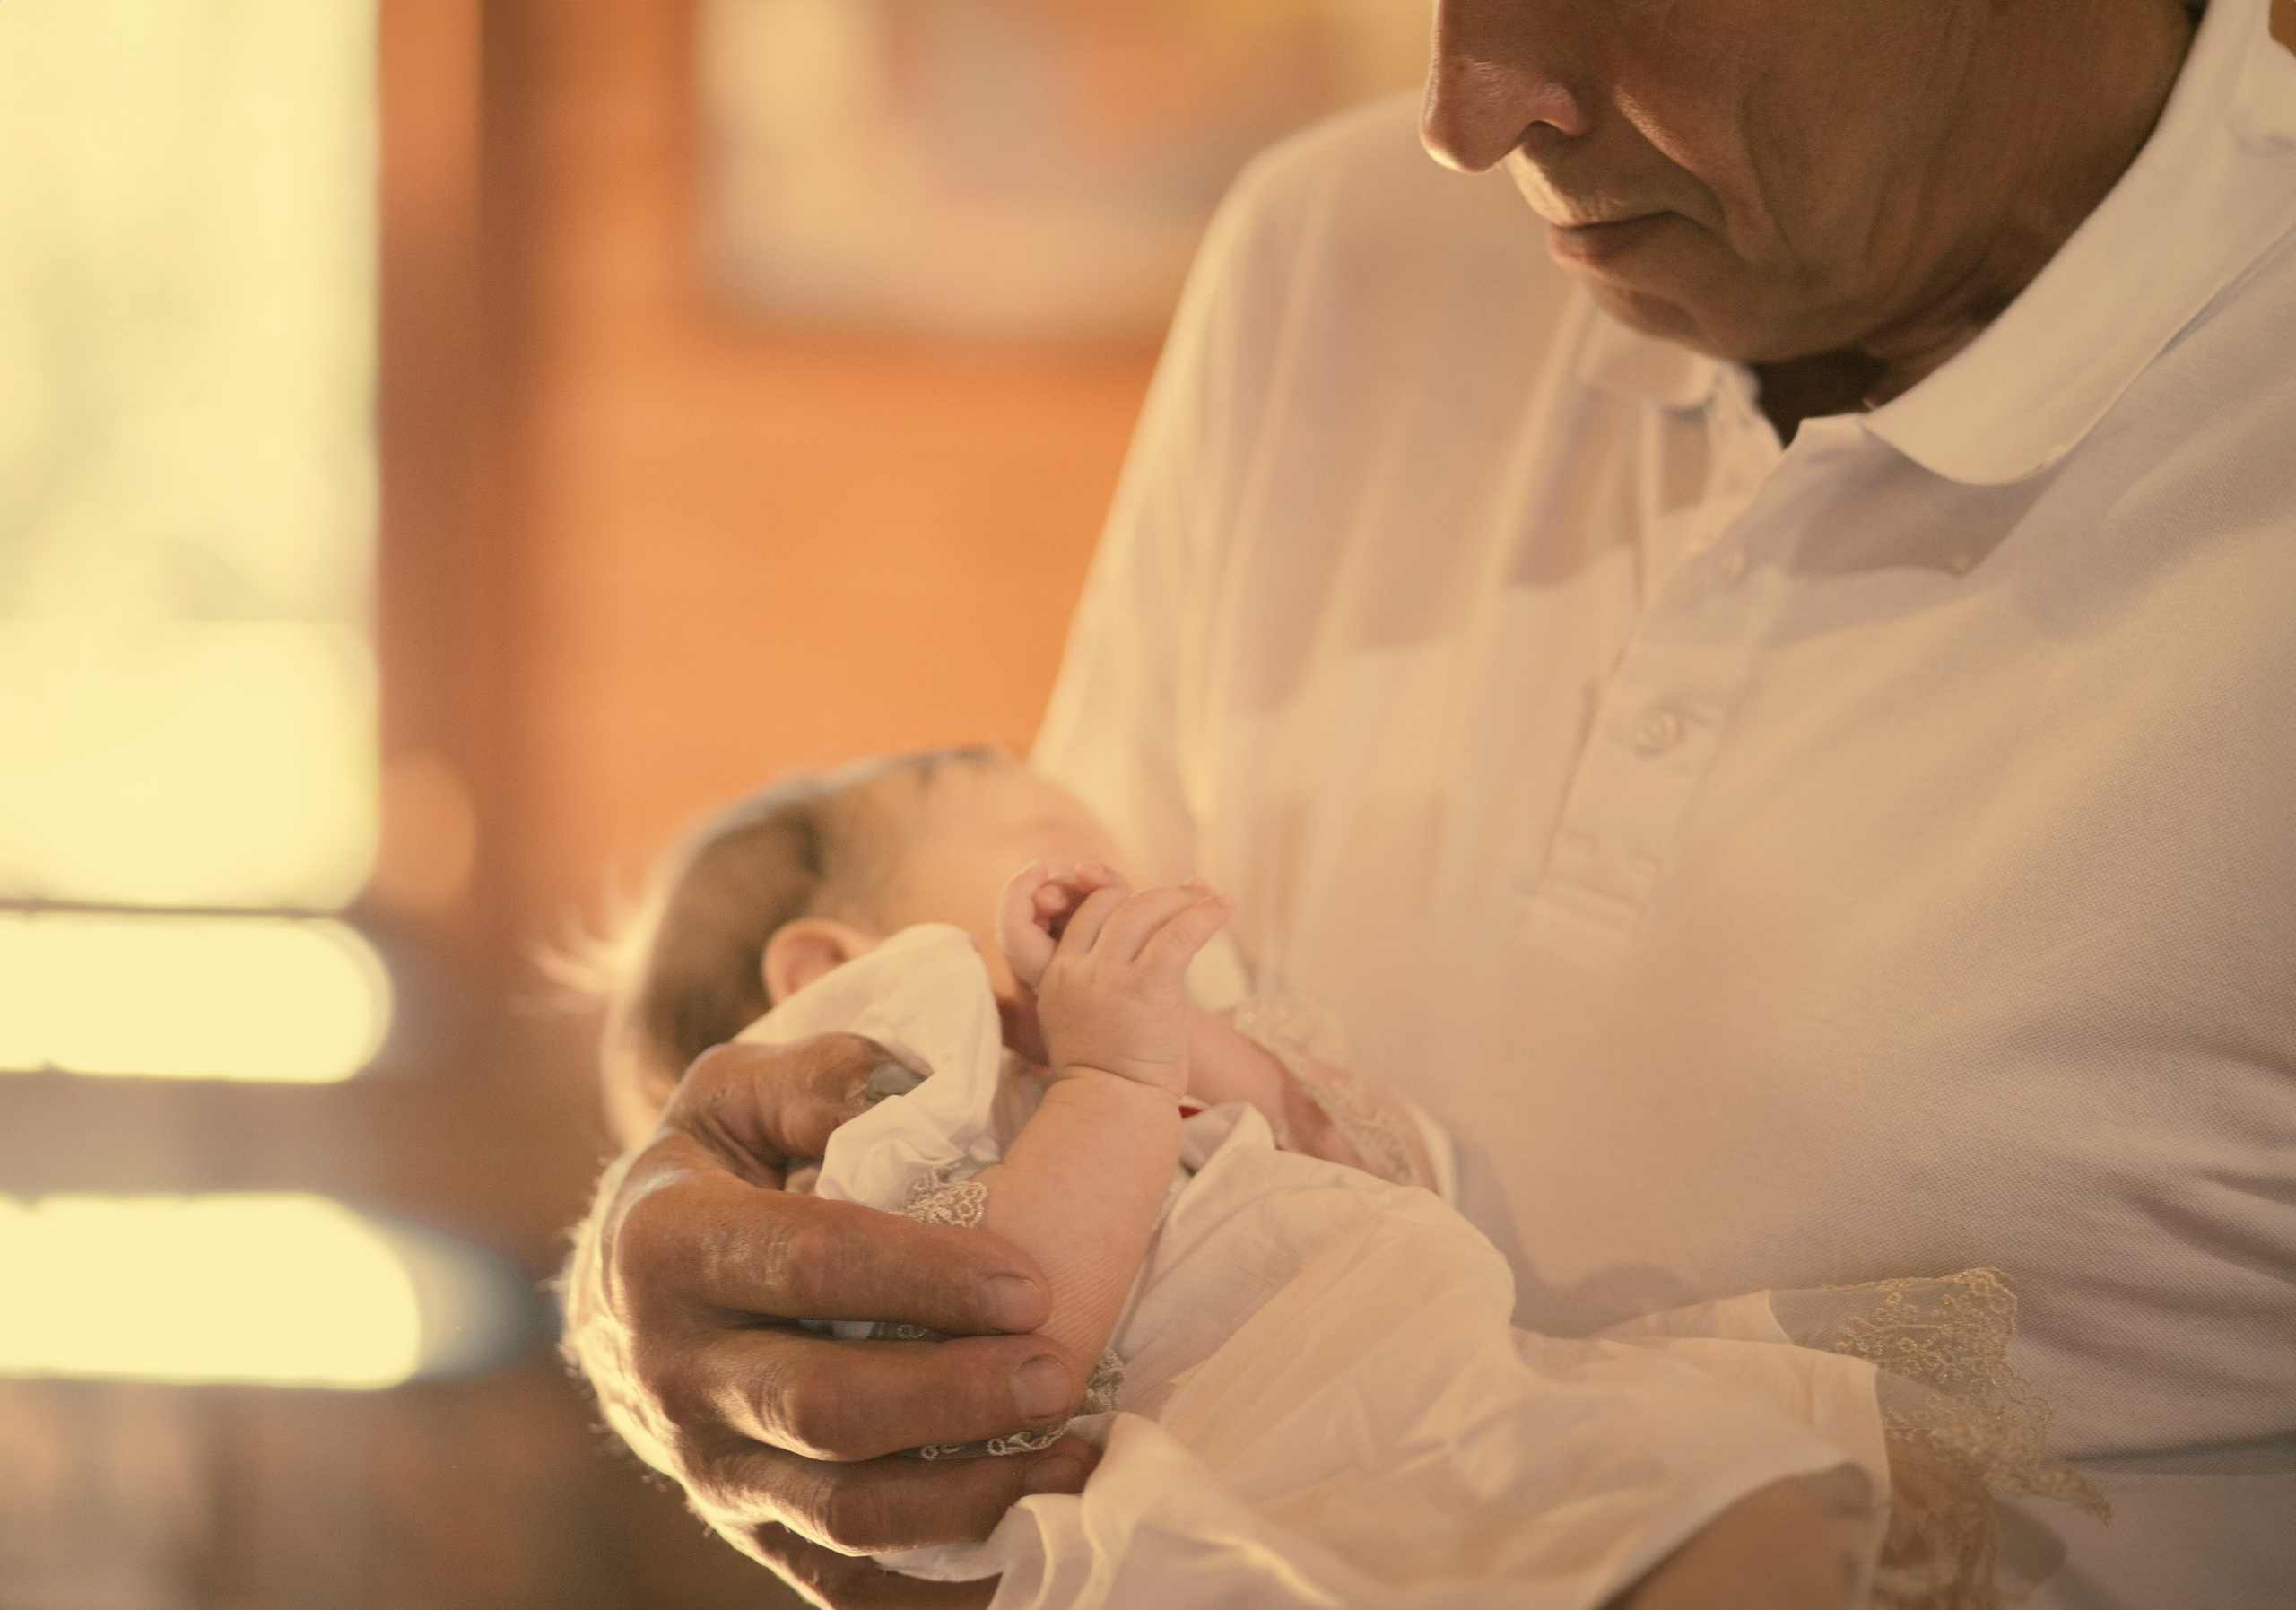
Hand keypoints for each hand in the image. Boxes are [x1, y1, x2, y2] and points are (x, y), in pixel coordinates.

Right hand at [561, 1034, 1098, 1581]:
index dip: (921, 1277)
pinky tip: (1035, 1544)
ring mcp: (709, 1467)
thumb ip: (826, 1076)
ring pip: (842, 1510)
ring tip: (1075, 1462)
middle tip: (1061, 1374)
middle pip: (822, 1407)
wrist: (628, 1291)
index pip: (805, 1264)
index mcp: (671, 1243)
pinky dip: (941, 1583)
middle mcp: (677, 1370)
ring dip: (967, 1498)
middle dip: (953, 1397)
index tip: (1028, 1282)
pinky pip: (845, 1583)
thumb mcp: (743, 1090)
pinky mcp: (751, 1529)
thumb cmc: (716, 1168)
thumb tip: (915, 1093)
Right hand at [996, 862, 1230, 1093]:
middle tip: (1193, 891)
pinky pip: (1178, 935)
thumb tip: (1127, 960)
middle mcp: (1078, 969)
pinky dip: (1204, 915)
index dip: (1120, 895)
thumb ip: (1092, 985)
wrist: (1110, 1110)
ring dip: (1184, 898)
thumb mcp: (1078, 1020)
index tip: (1154, 898)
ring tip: (1213, 899)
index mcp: (1057, 974)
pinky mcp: (1145, 988)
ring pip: (1146, 910)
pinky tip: (1225, 907)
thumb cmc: (1104, 1076)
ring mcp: (1108, 977)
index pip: (1088, 911)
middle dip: (1157, 893)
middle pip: (1115, 902)